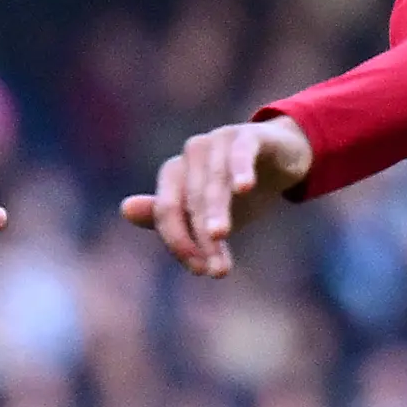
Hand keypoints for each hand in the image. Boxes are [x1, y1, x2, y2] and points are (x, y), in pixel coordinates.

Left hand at [124, 117, 314, 278]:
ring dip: (217, 211)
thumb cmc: (236, 191)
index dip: (179, 242)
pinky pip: (241, 153)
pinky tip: (244, 188)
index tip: (200, 271)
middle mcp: (191, 154)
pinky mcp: (249, 135)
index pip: (167, 212)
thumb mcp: (206, 214)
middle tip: (217, 271)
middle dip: (202, 238)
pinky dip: (241, 169)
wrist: (282, 158)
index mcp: (175, 174)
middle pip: (192, 202)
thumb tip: (124, 208)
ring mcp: (219, 141)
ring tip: (220, 236)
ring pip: (214, 182)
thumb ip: (170, 219)